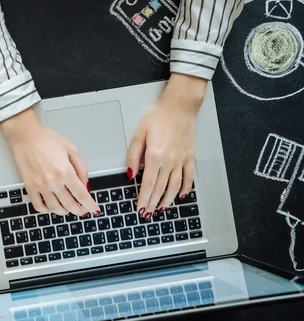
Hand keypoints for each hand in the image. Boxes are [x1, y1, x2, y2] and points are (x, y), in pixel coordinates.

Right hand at [0, 107, 99, 216]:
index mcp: (66, 171)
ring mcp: (40, 185)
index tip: (94, 209)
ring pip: (55, 208)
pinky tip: (51, 207)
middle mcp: (53, 181)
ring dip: (64, 212)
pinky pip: (38, 205)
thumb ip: (81, 168)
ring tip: (68, 210)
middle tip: (82, 210)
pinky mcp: (29, 186)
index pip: (81, 195)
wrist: (26, 136)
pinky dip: (46, 210)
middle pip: (70, 204)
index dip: (90, 205)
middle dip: (79, 210)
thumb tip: (85, 184)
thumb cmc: (47, 140)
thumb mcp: (71, 149)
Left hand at [127, 73, 207, 218]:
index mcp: (155, 156)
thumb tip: (130, 173)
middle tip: (147, 214)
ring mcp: (181, 160)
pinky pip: (189, 176)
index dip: (143, 199)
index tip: (140, 208)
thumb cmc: (159, 116)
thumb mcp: (139, 133)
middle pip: (160, 188)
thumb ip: (133, 155)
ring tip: (161, 209)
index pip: (148, 184)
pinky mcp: (190, 156)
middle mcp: (169, 161)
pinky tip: (182, 195)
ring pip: (175, 186)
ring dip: (167, 200)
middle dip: (152, 203)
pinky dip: (186, 188)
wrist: (180, 106)